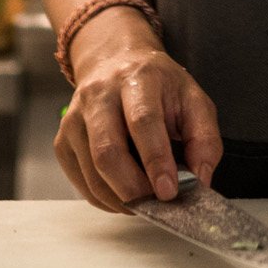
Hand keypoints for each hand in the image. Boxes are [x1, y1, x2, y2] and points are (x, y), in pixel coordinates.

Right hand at [53, 15, 223, 210]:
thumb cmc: (158, 86)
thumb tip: (200, 178)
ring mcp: (75, 118)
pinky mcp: (63, 141)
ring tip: (146, 202)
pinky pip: (81, 183)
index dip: (156, 160)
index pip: (142, 121)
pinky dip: (105, 199)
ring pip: (92, 172)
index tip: (169, 190)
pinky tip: (125, 195)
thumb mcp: (193, 99)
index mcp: (137, 79)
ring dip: (121, 198)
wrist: (115, 63)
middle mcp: (99, 95)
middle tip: (157, 204)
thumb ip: (204, 138)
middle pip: (108, 151)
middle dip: (134, 188)